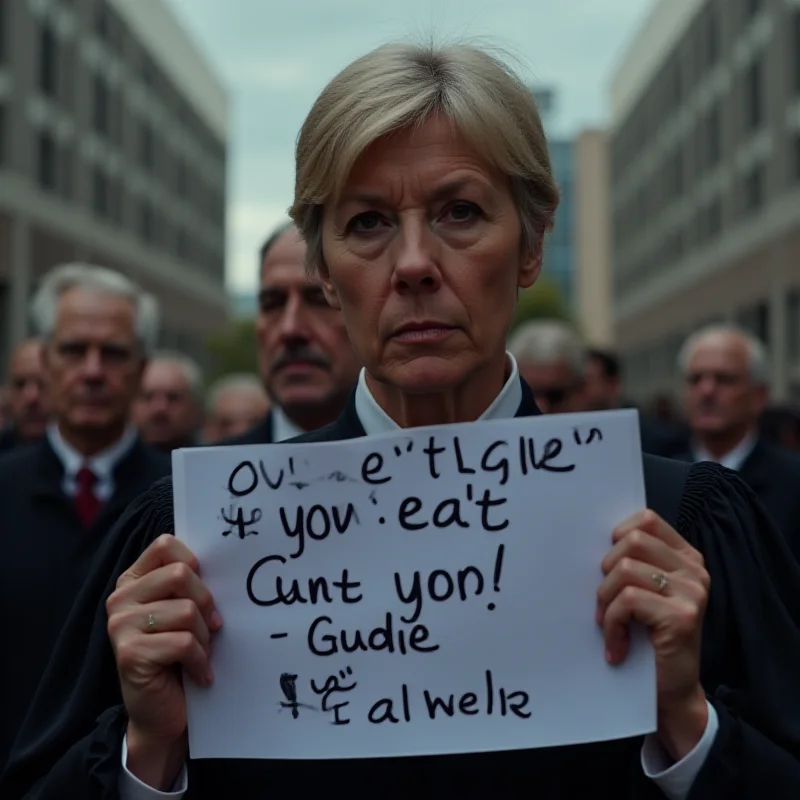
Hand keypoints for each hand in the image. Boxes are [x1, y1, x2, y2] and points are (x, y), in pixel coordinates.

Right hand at [107, 534, 221, 787]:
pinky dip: (200, 661)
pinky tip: (200, 675)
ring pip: (186, 610)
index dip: (194, 562)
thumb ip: (190, 584)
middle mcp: (120, 599)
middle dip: (206, 604)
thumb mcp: (184, 612)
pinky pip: (183, 643)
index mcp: (133, 581)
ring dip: (204, 637)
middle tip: (211, 629)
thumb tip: (226, 560)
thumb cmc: (180, 657)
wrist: (163, 715)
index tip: (205, 587)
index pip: (165, 544)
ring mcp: (120, 626)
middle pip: (180, 574)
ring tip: (200, 653)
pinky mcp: (129, 653)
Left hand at [597, 510, 709, 759]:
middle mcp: (694, 570)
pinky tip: (617, 646)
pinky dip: (612, 624)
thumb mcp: (641, 593)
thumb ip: (630, 563)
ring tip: (611, 626)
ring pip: (625, 569)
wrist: (671, 695)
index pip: (646, 519)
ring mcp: (692, 592)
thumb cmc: (647, 640)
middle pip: (631, 540)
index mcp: (684, 557)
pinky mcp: (682, 616)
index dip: (617, 537)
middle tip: (606, 603)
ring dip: (606, 600)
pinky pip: (627, 600)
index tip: (607, 567)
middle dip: (606, 571)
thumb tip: (587, 536)